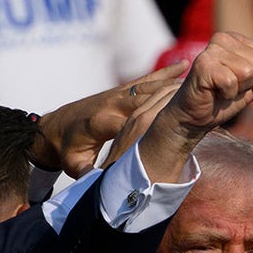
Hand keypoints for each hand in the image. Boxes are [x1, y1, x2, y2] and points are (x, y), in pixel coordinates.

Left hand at [30, 61, 187, 177]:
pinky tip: (184, 65)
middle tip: (198, 96)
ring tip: (199, 80)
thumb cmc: (65, 149)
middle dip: (169, 97)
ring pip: (149, 87)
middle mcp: (111, 104)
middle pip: (144, 100)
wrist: (53, 128)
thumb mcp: (73, 164)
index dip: (149, 122)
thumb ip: (85, 172)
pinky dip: (165, 73)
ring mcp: (117, 94)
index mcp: (101, 122)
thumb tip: (97, 187)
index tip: (174, 124)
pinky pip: (146, 80)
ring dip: (172, 83)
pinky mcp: (121, 91)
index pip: (128, 121)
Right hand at [139, 32, 252, 182]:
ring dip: (236, 89)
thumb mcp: (248, 90)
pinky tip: (213, 93)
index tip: (235, 83)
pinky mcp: (203, 65)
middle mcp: (222, 38)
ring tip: (219, 90)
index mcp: (234, 39)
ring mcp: (211, 50)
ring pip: (247, 71)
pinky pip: (231, 82)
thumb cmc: (220, 101)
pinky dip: (227, 94)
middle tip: (226, 89)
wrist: (194, 118)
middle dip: (246, 84)